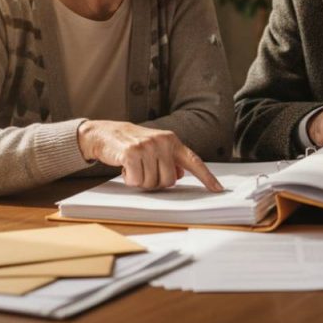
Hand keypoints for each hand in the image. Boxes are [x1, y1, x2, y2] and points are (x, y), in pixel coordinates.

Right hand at [77, 121, 222, 191]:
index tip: (218, 189)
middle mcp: (163, 142)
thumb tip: (181, 174)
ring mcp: (148, 146)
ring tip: (133, 167)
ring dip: (140, 181)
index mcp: (172, 141)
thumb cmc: (131, 144)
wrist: (105, 133)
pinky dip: (130, 179)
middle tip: (143, 170)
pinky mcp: (133, 153)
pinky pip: (137, 181)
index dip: (207, 177)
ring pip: (152, 183)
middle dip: (154, 182)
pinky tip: (125, 168)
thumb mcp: (154, 148)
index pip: (193, 161)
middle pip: (169, 181)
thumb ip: (169, 160)